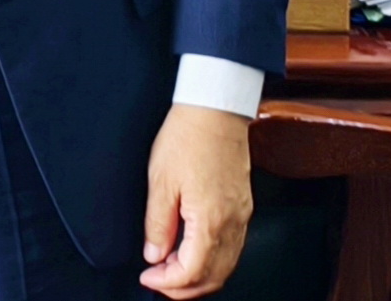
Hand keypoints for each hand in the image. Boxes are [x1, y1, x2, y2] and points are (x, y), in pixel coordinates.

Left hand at [140, 104, 253, 296]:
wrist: (215, 108)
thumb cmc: (187, 137)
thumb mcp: (160, 181)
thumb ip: (158, 224)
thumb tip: (154, 255)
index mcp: (210, 220)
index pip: (192, 271)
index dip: (167, 282)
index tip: (147, 277)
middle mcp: (232, 223)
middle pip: (214, 277)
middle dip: (184, 287)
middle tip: (158, 281)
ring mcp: (242, 216)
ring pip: (226, 266)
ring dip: (200, 276)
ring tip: (172, 271)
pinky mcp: (243, 206)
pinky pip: (233, 248)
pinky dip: (213, 260)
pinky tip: (193, 252)